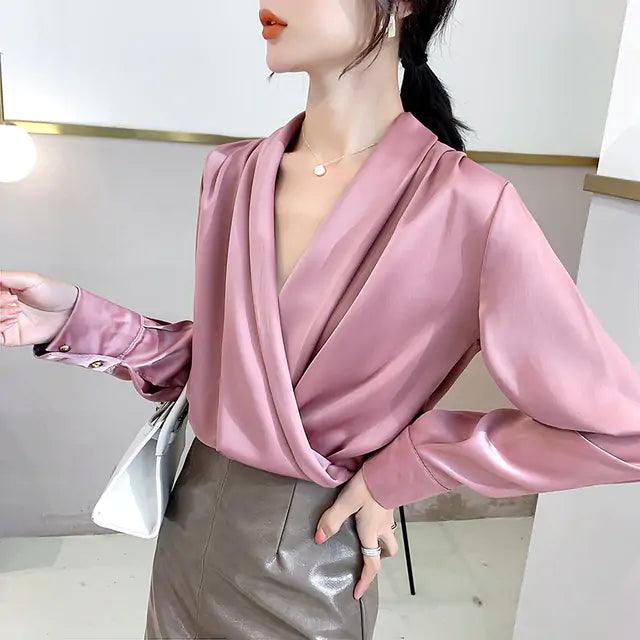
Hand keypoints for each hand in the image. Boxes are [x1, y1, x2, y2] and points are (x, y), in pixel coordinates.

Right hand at [0, 270, 78, 346]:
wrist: (71, 314)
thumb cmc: (55, 294)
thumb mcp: (31, 279)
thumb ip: (7, 277)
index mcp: (3, 290)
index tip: (6, 294)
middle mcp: (1, 306)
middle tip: (11, 301)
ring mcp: (3, 321)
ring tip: (15, 310)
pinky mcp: (9, 336)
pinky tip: (12, 320)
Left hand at [314, 467, 398, 599]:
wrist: (388, 470)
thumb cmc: (367, 487)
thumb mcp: (346, 502)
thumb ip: (332, 520)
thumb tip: (318, 540)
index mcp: (371, 532)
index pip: (371, 564)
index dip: (365, 581)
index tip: (357, 594)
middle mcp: (383, 528)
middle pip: (387, 552)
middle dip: (378, 558)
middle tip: (366, 558)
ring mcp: (388, 516)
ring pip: (390, 537)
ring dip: (382, 543)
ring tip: (368, 539)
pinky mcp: (389, 505)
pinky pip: (387, 523)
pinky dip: (381, 527)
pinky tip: (370, 516)